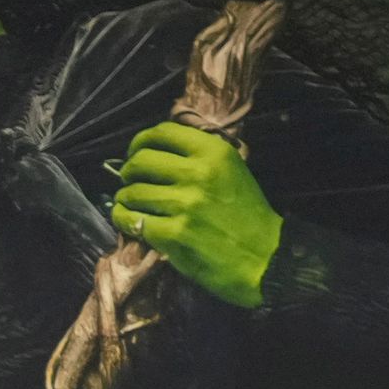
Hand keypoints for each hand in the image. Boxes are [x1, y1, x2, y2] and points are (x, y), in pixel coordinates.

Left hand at [111, 121, 281, 309]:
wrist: (264, 255)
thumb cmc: (245, 214)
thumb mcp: (230, 171)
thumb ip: (197, 157)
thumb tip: (154, 149)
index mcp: (214, 152)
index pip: (162, 132)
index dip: (140, 142)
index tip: (135, 153)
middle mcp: (198, 173)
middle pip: (139, 161)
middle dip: (128, 171)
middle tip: (131, 182)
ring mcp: (184, 204)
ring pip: (131, 192)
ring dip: (125, 199)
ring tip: (133, 205)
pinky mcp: (172, 233)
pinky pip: (131, 220)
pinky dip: (124, 220)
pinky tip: (133, 223)